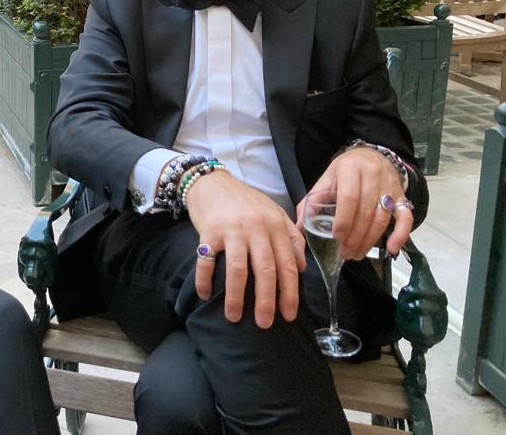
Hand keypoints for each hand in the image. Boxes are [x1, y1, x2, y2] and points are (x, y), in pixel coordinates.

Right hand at [186, 169, 305, 328]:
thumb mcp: (274, 213)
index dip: (289, 292)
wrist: (212, 181)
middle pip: (265, 270)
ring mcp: (232, 230)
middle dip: (266, 300)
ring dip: (235, 296)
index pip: (287, 264)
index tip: (288, 315)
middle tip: (264, 323)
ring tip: (233, 316)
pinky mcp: (209, 231)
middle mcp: (256, 228)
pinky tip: (205, 294)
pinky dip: (204, 280)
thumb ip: (291, 237)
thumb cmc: (244, 201)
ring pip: (237, 269)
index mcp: (275, 226)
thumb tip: (301, 267)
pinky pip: (206, 261)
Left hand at [297, 147, 410, 260]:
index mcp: (350, 169)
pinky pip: (406, 217)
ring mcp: (390, 187)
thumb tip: (299, 227)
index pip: (348, 198)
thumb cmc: (345, 171)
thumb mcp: (327, 179)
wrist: (371, 156)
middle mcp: (373, 176)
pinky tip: (391, 249)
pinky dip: (401, 235)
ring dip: (370, 240)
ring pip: (382, 218)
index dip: (343, 220)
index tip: (336, 238)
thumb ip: (312, 201)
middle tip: (345, 253)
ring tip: (357, 254)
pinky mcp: (402, 197)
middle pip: (366, 212)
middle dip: (355, 236)